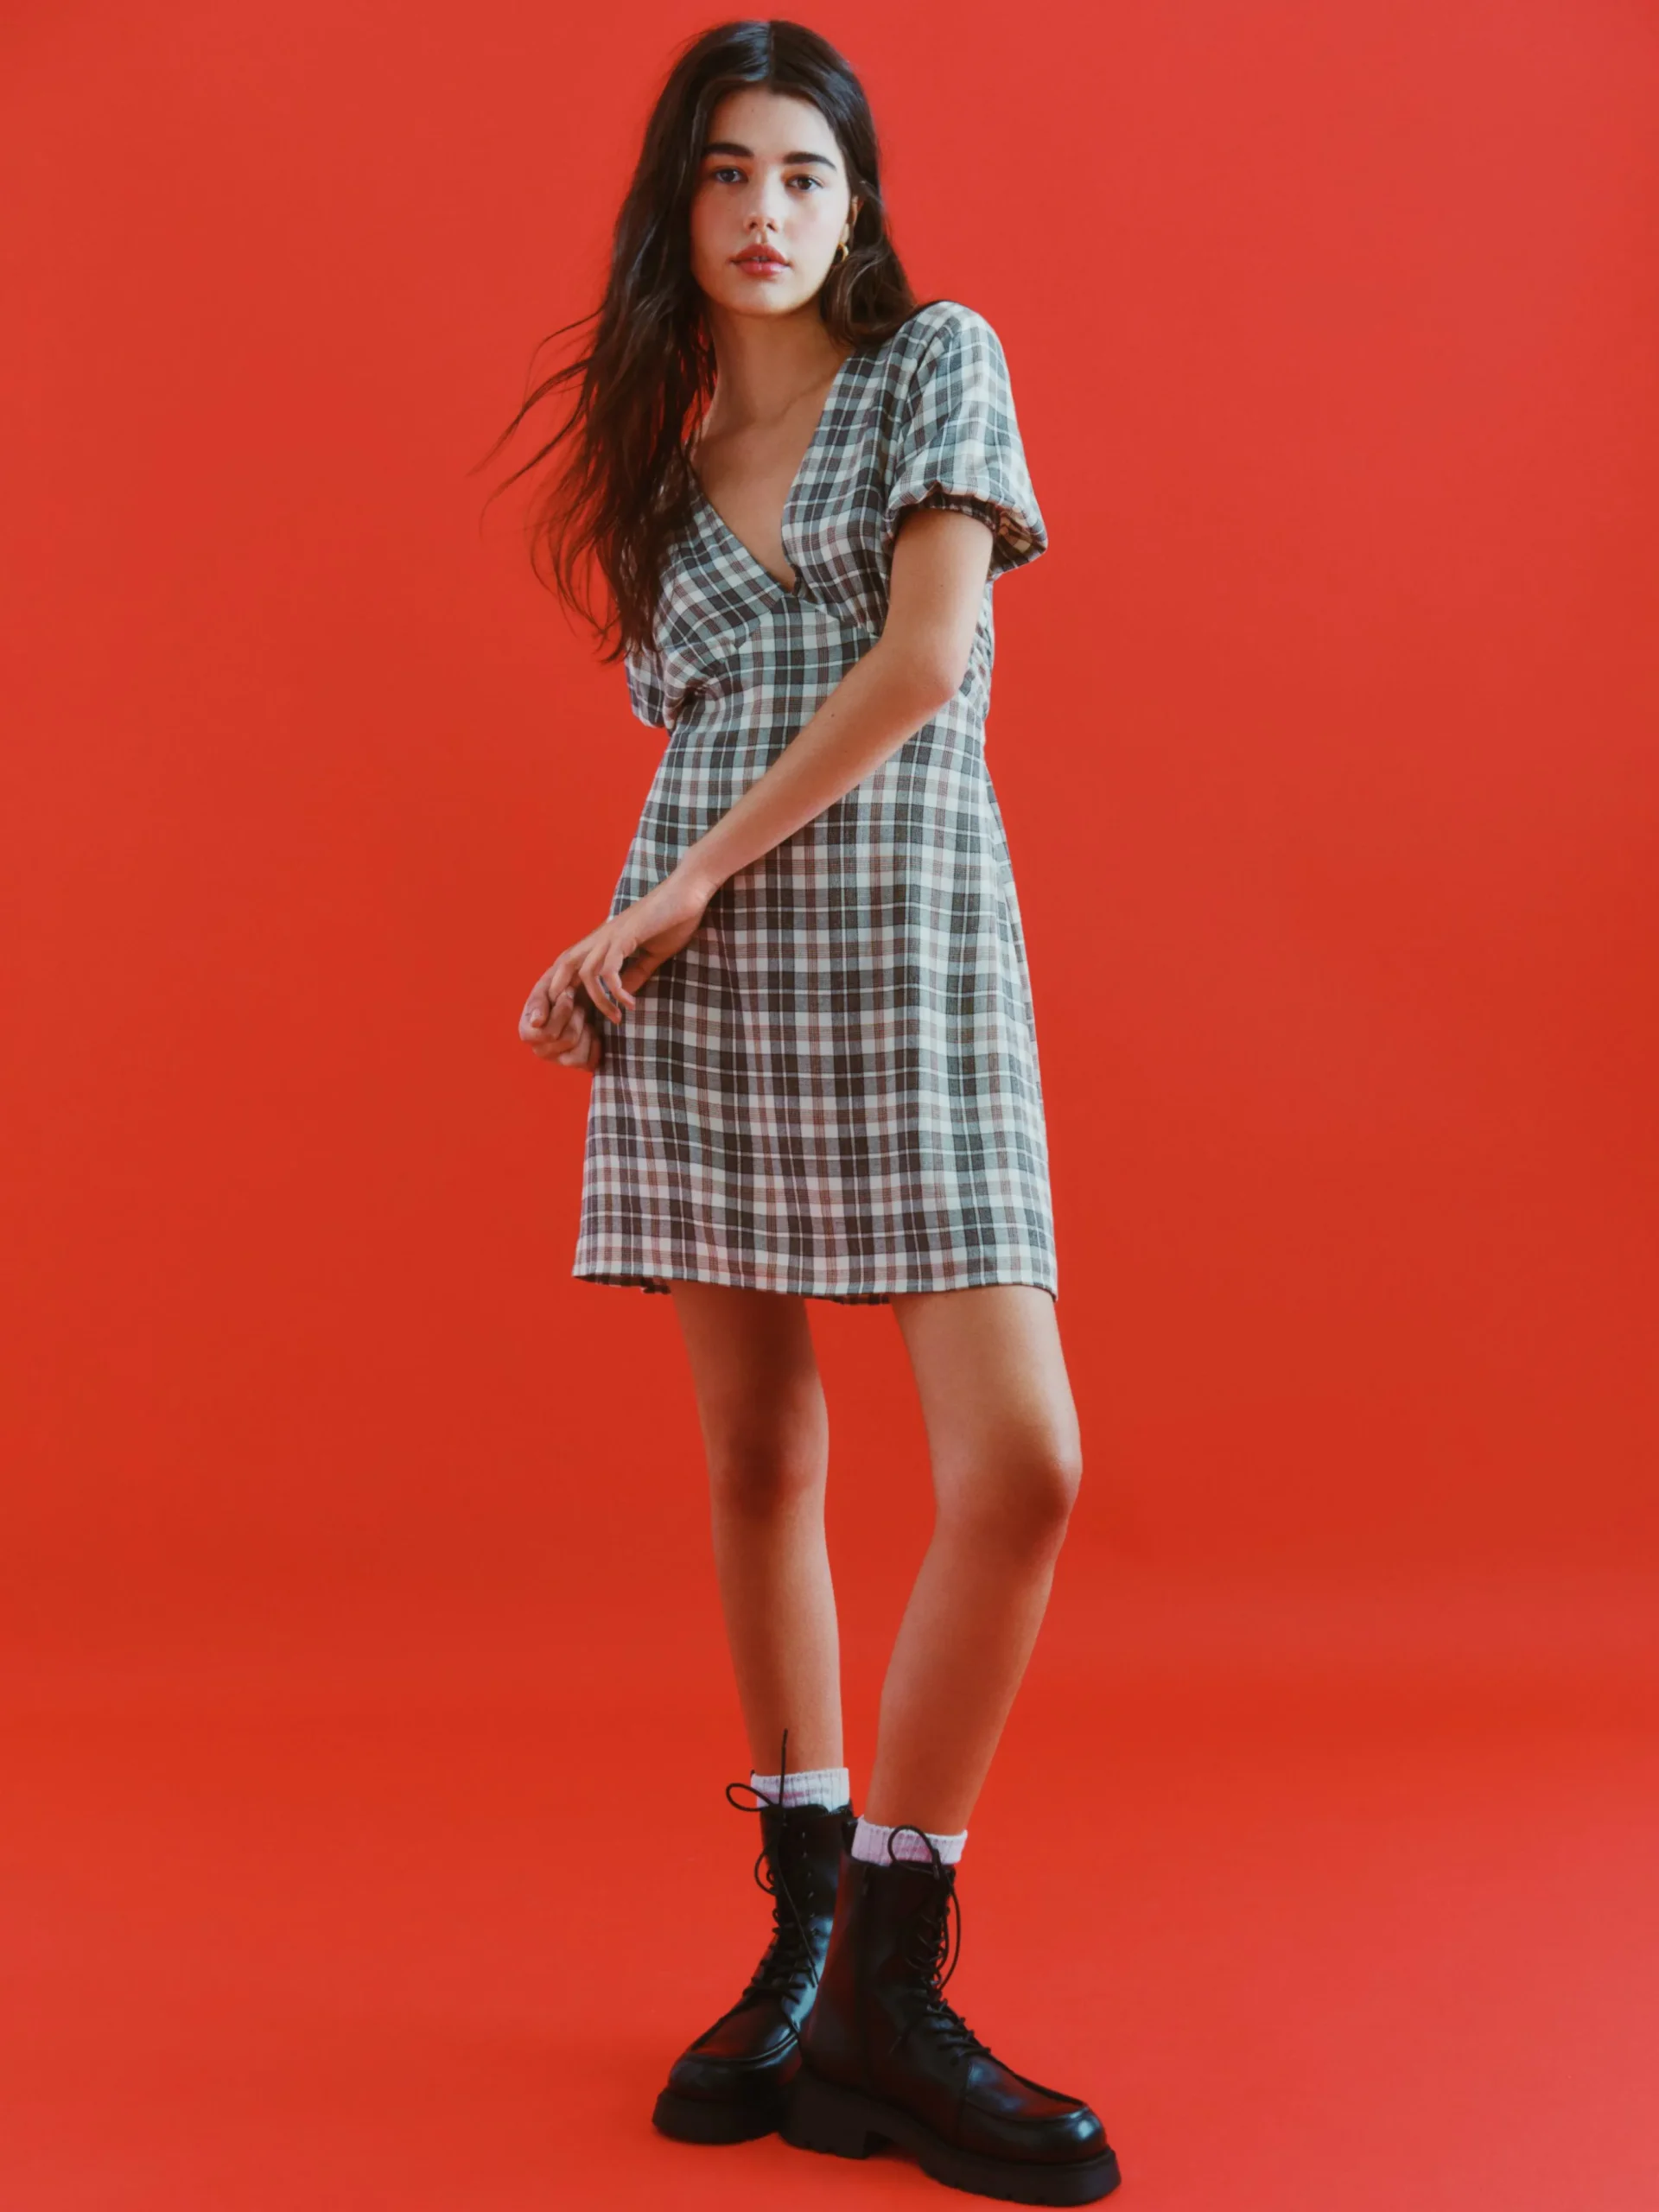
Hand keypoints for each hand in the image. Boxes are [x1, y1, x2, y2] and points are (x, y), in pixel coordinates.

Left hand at [518, 865, 716, 1068]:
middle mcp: (600, 937)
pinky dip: (616, 990)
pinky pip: (609, 969)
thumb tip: (622, 994)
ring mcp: (611, 936)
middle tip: (564, 1024)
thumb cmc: (673, 919)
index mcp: (603, 941)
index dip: (556, 986)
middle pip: (562, 966)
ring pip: (585, 973)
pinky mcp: (626, 936)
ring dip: (598, 1001)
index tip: (562, 1014)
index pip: (567, 964)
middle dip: (555, 995)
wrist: (689, 891)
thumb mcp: (651, 955)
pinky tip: (630, 1003)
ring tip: (615, 1017)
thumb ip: (635, 973)